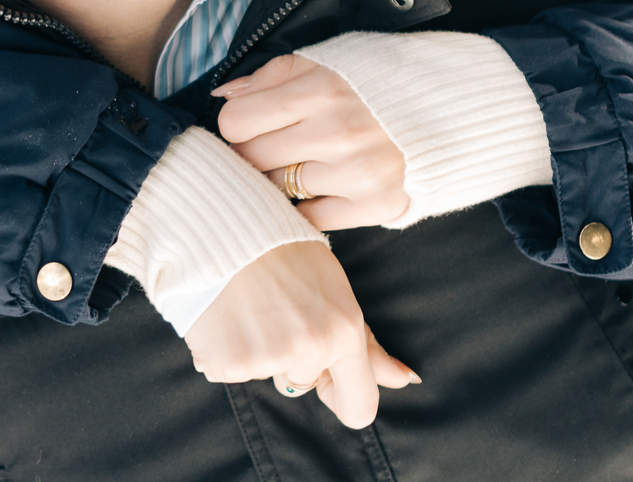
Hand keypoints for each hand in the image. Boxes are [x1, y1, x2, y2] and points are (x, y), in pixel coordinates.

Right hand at [184, 241, 418, 426]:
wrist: (226, 223)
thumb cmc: (285, 250)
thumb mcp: (336, 289)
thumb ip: (367, 344)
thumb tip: (406, 380)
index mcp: (343, 331)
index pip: (360, 408)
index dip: (342, 397)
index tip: (326, 379)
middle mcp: (311, 349)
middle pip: (302, 384)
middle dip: (291, 358)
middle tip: (276, 310)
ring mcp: (268, 359)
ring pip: (266, 374)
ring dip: (258, 349)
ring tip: (249, 303)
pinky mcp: (227, 364)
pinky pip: (229, 370)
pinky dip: (225, 347)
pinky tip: (226, 312)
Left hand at [213, 53, 409, 229]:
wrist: (443, 109)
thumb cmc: (373, 81)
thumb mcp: (323, 61)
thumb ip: (270, 76)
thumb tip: (222, 97)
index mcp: (321, 89)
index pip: (237, 122)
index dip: (239, 123)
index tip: (253, 122)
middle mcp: (337, 133)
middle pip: (252, 160)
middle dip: (254, 153)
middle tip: (274, 144)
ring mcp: (356, 173)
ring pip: (278, 191)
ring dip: (282, 179)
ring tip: (303, 161)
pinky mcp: (374, 205)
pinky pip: (310, 218)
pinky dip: (309, 205)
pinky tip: (323, 184)